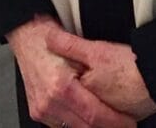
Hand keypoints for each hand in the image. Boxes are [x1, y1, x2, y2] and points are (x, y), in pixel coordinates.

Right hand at [8, 15, 137, 127]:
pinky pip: (61, 126)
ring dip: (92, 126)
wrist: (27, 37)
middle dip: (106, 127)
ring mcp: (41, 110)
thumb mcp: (79, 51)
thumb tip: (117, 91)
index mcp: (61, 87)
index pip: (92, 114)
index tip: (128, 123)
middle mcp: (48, 103)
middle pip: (84, 127)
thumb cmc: (51, 39)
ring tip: (109, 121)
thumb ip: (95, 73)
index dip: (114, 121)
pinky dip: (78, 123)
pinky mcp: (38, 113)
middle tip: (123, 124)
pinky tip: (89, 118)